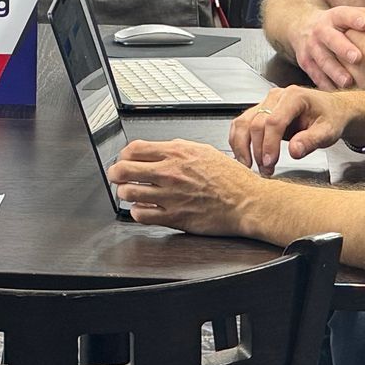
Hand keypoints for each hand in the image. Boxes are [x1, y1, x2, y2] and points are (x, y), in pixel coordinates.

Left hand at [104, 139, 257, 234]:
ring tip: (130, 193)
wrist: (248, 202)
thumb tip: (159, 148)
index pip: (134, 149)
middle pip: (124, 169)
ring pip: (128, 193)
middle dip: (116, 173)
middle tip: (117, 177)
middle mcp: (170, 172)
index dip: (124, 155)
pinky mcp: (174, 217)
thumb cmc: (231, 179)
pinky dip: (137, 212)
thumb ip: (179, 148)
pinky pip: (141, 214)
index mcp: (177, 153)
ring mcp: (170, 196)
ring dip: (125, 193)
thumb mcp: (204, 151)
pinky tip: (143, 209)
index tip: (124, 159)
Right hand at [228, 87, 360, 175]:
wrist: (331, 110)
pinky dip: (239, 141)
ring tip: (250, 165)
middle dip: (258, 150)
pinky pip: (241, 125)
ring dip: (242, 146)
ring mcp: (265, 103)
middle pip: (256, 123)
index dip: (269, 144)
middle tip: (265, 169)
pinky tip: (244, 156)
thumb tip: (294, 151)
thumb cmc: (330, 117)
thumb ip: (311, 141)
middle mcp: (275, 97)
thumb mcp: (329, 131)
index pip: (274, 121)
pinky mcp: (259, 112)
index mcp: (294, 97)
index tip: (270, 162)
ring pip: (243, 123)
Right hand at [290, 6, 364, 88]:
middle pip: (331, 39)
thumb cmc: (336, 25)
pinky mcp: (306, 64)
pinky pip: (317, 76)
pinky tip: (338, 94)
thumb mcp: (345, 16)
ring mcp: (311, 48)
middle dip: (343, 48)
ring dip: (335, 72)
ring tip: (348, 82)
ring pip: (323, 61)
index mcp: (334, 17)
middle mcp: (320, 31)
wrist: (301, 27)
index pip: (344, 15)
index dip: (354, 18)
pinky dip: (327, 85)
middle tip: (357, 58)